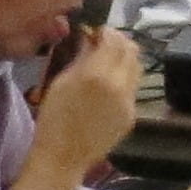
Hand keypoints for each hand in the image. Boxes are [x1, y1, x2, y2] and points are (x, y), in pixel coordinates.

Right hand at [29, 25, 142, 175]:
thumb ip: (80, 57)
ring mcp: (129, 101)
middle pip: (132, 50)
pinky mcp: (132, 115)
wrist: (63, 157)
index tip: (97, 33)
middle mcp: (119, 85)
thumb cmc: (52, 119)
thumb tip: (90, 39)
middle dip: (120, 43)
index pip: (114, 39)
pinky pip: (132, 89)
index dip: (106, 32)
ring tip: (108, 65)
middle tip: (105, 45)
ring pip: (137, 68)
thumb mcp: (60, 82)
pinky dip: (123, 81)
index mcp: (97, 74)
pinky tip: (107, 89)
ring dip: (125, 60)